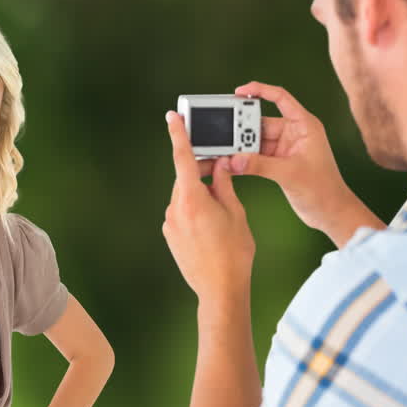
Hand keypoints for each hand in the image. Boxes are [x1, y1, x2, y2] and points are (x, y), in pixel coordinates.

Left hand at [162, 110, 255, 304]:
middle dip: (203, 173)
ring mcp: (170, 224)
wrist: (220, 289)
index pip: (182, 158)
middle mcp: (175, 209)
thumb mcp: (236, 212)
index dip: (178, 135)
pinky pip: (182, 213)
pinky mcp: (171, 236)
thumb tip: (220, 167)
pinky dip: (196, 210)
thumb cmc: (233, 252)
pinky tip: (213, 225)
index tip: (173, 117)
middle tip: (223, 172)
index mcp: (192, 199)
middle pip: (186, 179)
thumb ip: (225, 185)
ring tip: (223, 211)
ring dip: (201, 195)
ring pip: (185, 197)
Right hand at [229, 81, 382, 246]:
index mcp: (304, 125)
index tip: (238, 92)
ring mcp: (284, 148)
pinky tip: (231, 162)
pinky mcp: (277, 163)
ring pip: (256, 140)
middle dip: (243, 127)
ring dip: (241, 146)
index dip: (259, 90)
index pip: (280, 98)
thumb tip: (235, 160)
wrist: (330, 213)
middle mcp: (294, 133)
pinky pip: (255, 156)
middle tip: (224, 133)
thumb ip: (261, 166)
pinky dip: (244, 159)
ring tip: (224, 151)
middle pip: (262, 122)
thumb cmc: (324, 190)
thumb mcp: (291, 174)